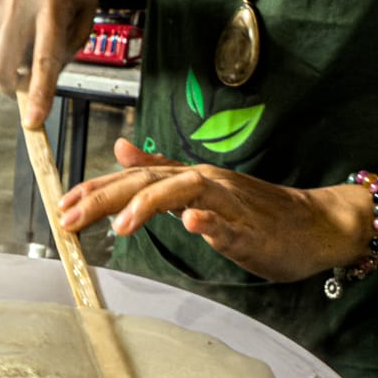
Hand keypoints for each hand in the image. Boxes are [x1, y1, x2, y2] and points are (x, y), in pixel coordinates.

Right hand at [0, 0, 99, 127]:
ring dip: (13, 64)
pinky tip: (21, 27)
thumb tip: (40, 82)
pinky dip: (7, 47)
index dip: (39, 92)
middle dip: (14, 87)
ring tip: (32, 41)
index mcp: (53, 0)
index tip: (34, 121)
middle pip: (4, 64)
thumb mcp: (85, 15)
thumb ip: (67, 49)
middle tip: (30, 86)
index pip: (44, 57)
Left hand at [57, 141, 374, 282]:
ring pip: (184, 193)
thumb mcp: (200, 188)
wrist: (314, 224)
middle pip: (148, 182)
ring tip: (119, 225)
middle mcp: (205, 182)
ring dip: (149, 206)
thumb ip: (161, 171)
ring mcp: (229, 203)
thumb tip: (121, 149)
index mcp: (189, 178)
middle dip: (106, 198)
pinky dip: (210, 223)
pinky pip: (230, 223)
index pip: (134, 178)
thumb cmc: (257, 212)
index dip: (96, 189)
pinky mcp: (252, 228)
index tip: (63, 204)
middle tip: (70, 217)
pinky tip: (192, 224)